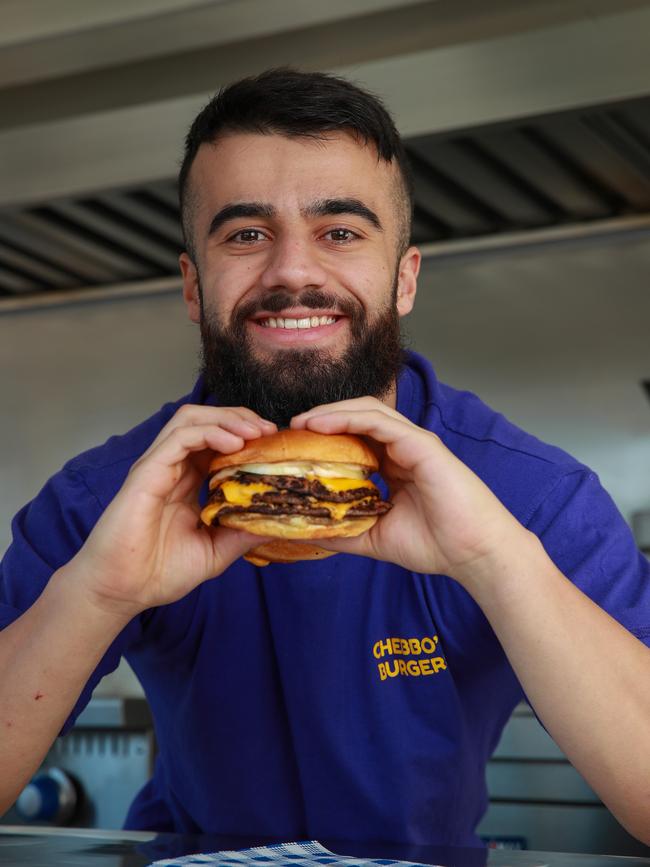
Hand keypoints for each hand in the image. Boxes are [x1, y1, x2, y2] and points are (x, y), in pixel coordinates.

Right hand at [67, 406, 275, 618]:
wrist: (121, 592)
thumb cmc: (159, 572)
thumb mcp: (215, 552)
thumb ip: (242, 533)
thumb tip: (278, 523)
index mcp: (186, 481)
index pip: (217, 441)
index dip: (246, 435)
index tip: (273, 443)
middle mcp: (172, 467)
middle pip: (206, 420)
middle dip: (240, 418)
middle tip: (269, 430)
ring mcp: (157, 467)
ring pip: (191, 419)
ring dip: (226, 419)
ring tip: (254, 432)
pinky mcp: (146, 473)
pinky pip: (179, 438)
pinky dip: (209, 432)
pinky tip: (233, 444)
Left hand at [291, 397, 525, 584]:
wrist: (475, 555)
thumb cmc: (436, 545)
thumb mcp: (374, 538)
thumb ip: (342, 530)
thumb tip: (304, 531)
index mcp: (393, 465)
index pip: (353, 438)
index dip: (322, 436)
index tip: (292, 447)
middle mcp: (402, 448)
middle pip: (356, 418)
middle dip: (321, 419)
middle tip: (289, 430)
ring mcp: (413, 442)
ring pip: (366, 412)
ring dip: (330, 413)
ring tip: (300, 423)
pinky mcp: (422, 444)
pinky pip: (380, 422)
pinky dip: (349, 418)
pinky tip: (321, 425)